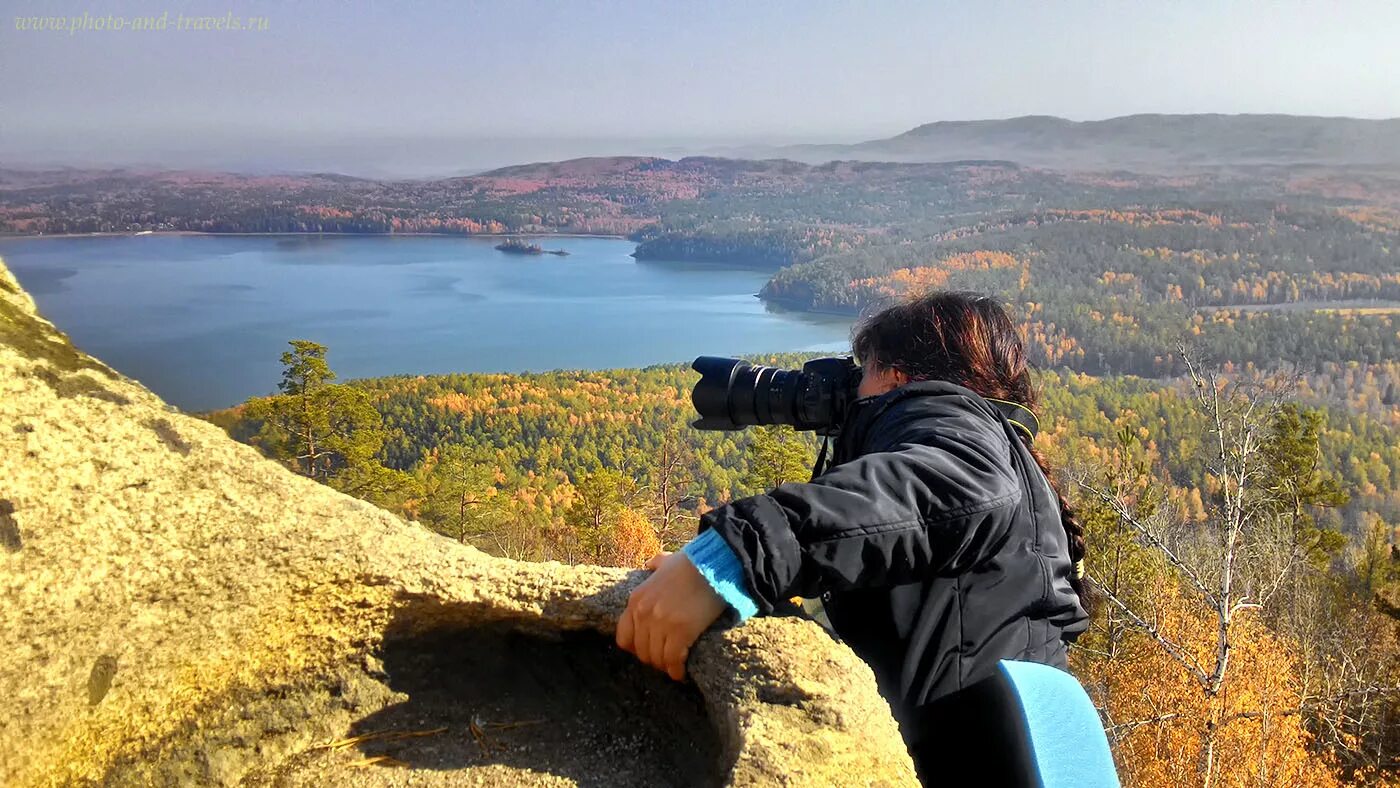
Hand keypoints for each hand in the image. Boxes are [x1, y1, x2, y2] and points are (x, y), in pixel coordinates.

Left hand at [616, 551, 726, 680]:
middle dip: (653, 659)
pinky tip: (681, 673)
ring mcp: (661, 622)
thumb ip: (655, 565)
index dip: (636, 649)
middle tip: (666, 661)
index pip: (623, 637)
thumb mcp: (665, 562)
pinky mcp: (680, 631)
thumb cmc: (692, 562)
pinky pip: (672, 660)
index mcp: (636, 599)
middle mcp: (643, 612)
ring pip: (656, 658)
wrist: (713, 564)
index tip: (649, 650)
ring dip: (666, 666)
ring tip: (675, 667)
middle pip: (641, 651)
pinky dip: (676, 671)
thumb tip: (650, 564)